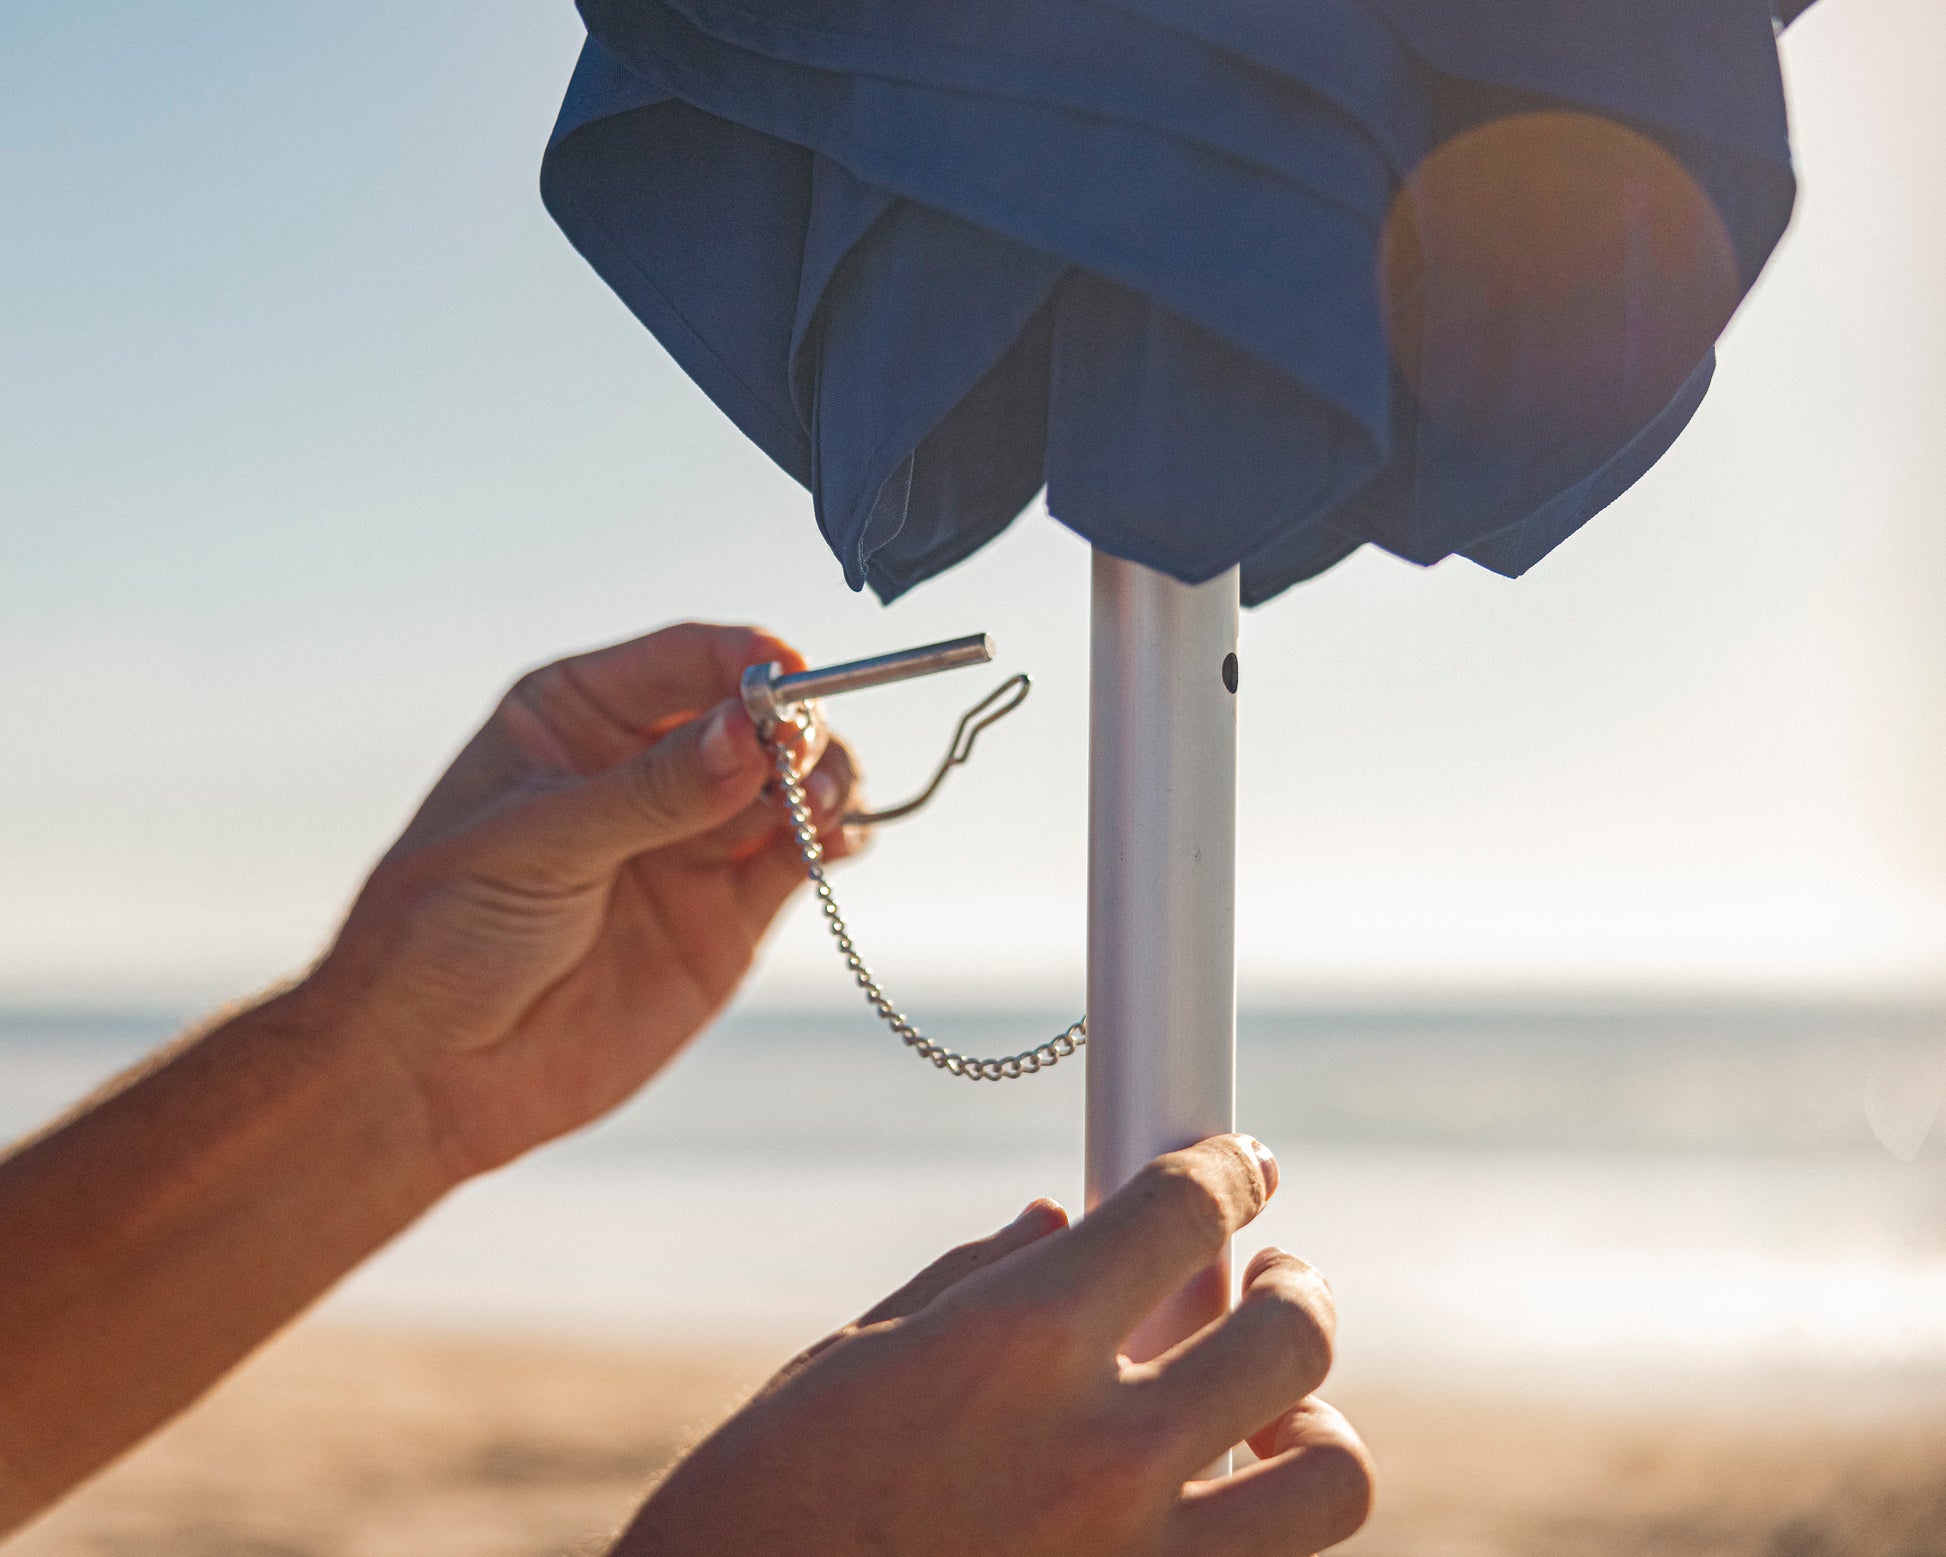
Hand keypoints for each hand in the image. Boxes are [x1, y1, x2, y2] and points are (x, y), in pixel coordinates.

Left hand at [300, 622, 860, 1178]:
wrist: (428, 1075)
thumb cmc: (441, 935)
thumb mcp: (535, 845)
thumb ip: (650, 792)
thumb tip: (747, 733)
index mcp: (577, 717)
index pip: (686, 659)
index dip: (748, 661)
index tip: (792, 679)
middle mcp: (644, 766)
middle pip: (754, 716)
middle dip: (794, 726)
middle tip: (803, 760)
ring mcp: (691, 839)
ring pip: (791, 782)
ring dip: (824, 780)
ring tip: (822, 806)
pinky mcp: (727, 912)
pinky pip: (802, 856)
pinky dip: (837, 840)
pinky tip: (838, 842)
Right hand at [619, 1136, 1372, 1556]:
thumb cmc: (759, 1509)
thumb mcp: (849, 1365)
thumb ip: (974, 1280)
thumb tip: (1056, 1222)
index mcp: (1014, 1343)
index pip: (1184, 1209)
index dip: (1227, 1169)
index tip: (1238, 1165)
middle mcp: (1101, 1452)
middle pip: (1293, 1332)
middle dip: (1294, 1286)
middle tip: (1268, 1278)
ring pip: (1331, 1479)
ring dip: (1314, 1430)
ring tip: (1272, 1417)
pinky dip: (1250, 1533)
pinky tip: (1201, 1512)